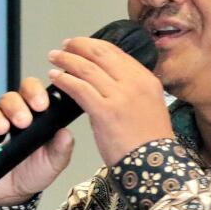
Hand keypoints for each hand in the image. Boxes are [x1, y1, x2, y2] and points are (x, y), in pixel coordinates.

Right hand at [0, 77, 74, 205]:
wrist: (13, 193)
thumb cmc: (34, 170)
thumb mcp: (54, 162)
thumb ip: (62, 148)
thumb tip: (66, 133)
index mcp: (33, 113)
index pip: (32, 91)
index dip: (36, 92)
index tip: (42, 105)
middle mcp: (11, 114)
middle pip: (10, 98)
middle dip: (17, 107)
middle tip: (24, 121)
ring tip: (3, 129)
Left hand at [48, 36, 173, 165]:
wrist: (155, 165)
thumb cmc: (150, 142)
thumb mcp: (149, 107)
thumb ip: (130, 91)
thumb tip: (105, 84)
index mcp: (146, 80)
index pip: (117, 53)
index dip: (95, 45)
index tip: (81, 44)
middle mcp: (135, 83)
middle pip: (101, 54)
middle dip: (79, 46)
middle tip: (65, 46)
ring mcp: (120, 96)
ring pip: (87, 68)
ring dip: (67, 60)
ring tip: (55, 58)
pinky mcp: (105, 111)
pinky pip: (80, 88)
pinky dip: (65, 80)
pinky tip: (55, 77)